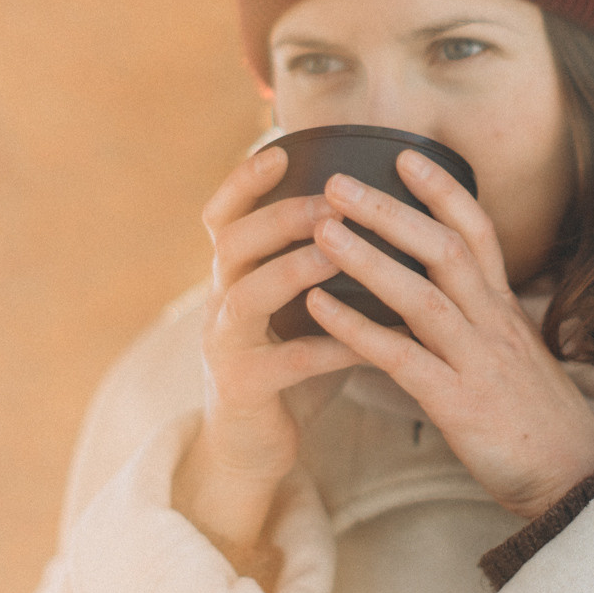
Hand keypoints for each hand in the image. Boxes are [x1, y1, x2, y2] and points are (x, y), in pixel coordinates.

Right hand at [176, 145, 362, 566]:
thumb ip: (316, 259)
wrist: (253, 447)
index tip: (280, 146)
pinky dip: (327, 346)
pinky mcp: (243, 390)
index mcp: (233, 275)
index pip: (223, 213)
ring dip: (293, 269)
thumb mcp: (293, 305)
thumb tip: (373, 203)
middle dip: (280, 216)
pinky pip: (285, 363)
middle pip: (231, 243)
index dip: (243, 179)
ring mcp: (225, 346)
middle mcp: (220, 302)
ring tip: (337, 252)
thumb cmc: (288, 363)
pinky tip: (366, 340)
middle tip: (331, 200)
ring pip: (246, 296)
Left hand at [305, 150, 593, 520]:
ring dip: (368, 258)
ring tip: (321, 230)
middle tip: (338, 181)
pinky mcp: (459, 404)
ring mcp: (478, 361)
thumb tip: (438, 296)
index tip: (405, 154)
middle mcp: (494, 324)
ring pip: (422, 294)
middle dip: (390, 210)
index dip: (443, 190)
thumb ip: (480, 322)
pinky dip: (357, 330)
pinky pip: (402, 357)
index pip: (479, 231)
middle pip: (445, 249)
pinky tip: (318, 309)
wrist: (576, 481)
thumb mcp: (515, 357)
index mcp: (505, 310)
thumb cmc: (537, 422)